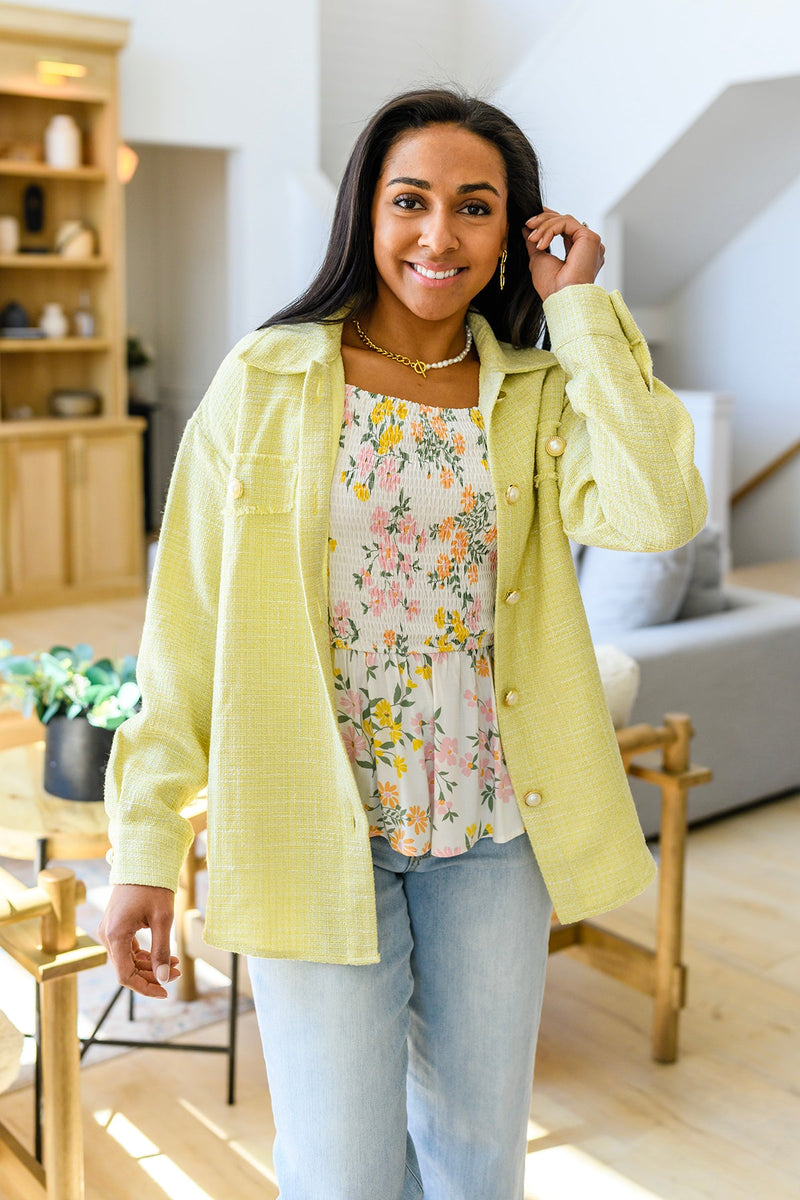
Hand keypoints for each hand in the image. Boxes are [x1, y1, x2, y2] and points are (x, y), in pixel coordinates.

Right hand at [98, 883, 180, 998]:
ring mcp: (109, 931)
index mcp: (115, 935)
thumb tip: (164, 978)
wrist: (143, 862)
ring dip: (150, 966)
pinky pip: (128, 949)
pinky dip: (144, 955)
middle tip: (177, 973)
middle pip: (126, 969)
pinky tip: (164, 956)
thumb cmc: (154, 887)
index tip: (165, 992)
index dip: (145, 987)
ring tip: (174, 964)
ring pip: (127, 960)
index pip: (125, 975)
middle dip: (152, 975)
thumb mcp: (163, 920)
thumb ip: (162, 950)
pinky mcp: (115, 927)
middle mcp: (106, 935)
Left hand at [523, 208, 604, 300]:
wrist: (562, 298)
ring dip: (544, 226)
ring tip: (532, 239)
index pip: (563, 229)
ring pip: (565, 220)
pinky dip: (550, 229)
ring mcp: (590, 242)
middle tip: (528, 225)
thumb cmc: (553, 287)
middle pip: (564, 221)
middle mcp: (586, 246)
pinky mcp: (590, 238)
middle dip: (544, 221)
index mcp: (578, 253)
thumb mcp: (538, 260)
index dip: (547, 221)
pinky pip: (567, 223)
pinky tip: (541, 243)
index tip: (531, 222)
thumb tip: (527, 230)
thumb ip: (535, 243)